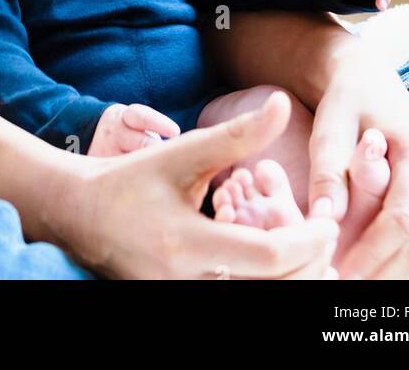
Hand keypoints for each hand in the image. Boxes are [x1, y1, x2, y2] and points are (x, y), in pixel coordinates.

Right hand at [61, 92, 340, 278]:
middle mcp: (184, 284)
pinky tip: (278, 268)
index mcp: (186, 244)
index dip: (308, 240)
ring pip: (256, 301)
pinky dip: (265, 285)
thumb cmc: (133, 179)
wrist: (80, 215)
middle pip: (271, 290)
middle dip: (308, 266)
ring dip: (290, 280)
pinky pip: (236, 301)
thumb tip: (282, 104)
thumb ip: (237, 134)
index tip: (327, 222)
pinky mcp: (178, 303)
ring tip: (311, 256)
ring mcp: (180, 300)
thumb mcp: (183, 153)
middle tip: (326, 239)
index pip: (269, 257)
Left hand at [306, 44, 408, 277]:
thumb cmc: (345, 97)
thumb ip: (329, 168)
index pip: (401, 219)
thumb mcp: (331, 123)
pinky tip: (365, 275)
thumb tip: (324, 219)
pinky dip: (394, 261)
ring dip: (388, 273)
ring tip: (349, 289)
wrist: (366, 77)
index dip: (371, 254)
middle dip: (380, 272)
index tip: (337, 274)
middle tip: (340, 291)